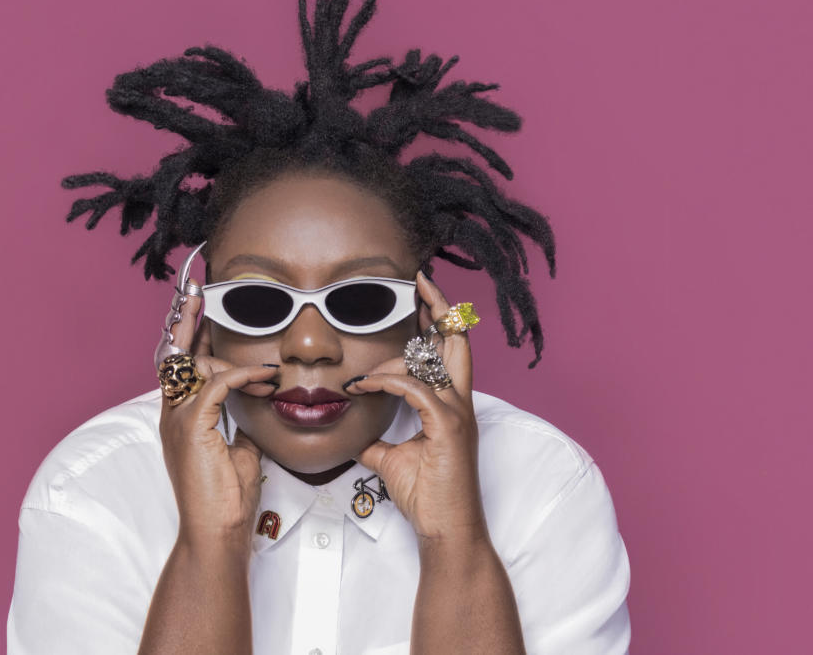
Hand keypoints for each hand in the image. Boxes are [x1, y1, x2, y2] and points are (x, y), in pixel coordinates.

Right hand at [158, 279, 278, 550]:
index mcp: (180, 417)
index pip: (180, 364)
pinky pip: (218, 385)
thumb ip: (238, 423)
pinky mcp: (192, 428)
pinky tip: (266, 378)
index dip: (188, 331)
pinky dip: (243, 376)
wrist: (218, 532)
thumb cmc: (227, 497)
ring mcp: (177, 420)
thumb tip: (253, 403)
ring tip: (266, 369)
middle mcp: (171, 414)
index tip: (196, 303)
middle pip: (176, 353)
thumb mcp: (239, 450)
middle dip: (188, 319)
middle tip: (198, 289)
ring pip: (197, 365)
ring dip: (234, 358)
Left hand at [346, 271, 486, 542]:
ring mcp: (457, 414)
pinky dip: (387, 384)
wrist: (445, 531)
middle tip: (419, 280)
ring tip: (361, 376)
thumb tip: (353, 435)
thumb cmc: (426, 496)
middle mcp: (459, 402)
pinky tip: (362, 389)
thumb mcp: (391, 459)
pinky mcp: (448, 429)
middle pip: (458, 339)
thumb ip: (376, 439)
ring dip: (393, 358)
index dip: (438, 318)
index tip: (419, 294)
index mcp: (451, 404)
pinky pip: (417, 391)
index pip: (450, 349)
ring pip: (434, 361)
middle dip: (440, 306)